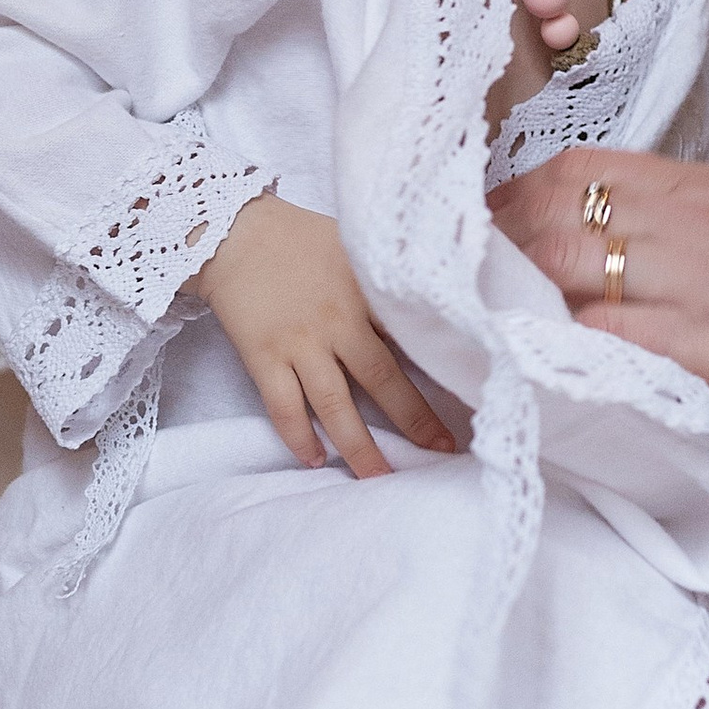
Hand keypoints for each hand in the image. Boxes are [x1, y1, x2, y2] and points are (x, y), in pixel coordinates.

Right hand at [195, 194, 455, 476]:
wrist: (234, 231)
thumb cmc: (300, 237)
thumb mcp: (357, 245)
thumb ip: (388, 277)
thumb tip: (433, 302)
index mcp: (366, 292)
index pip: (412, 337)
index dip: (443, 366)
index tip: (474, 395)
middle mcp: (337, 323)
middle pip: (382, 380)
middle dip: (414, 420)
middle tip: (441, 451)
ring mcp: (299, 343)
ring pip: (333, 405)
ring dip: (357, 445)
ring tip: (378, 477)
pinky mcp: (263, 356)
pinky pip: (282, 405)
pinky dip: (297, 436)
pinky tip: (314, 460)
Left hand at [491, 153, 708, 420]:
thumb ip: (683, 227)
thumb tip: (616, 257)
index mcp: (689, 182)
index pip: (562, 172)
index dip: (504, 207)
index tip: (472, 245)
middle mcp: (678, 217)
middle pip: (541, 218)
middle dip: (482, 258)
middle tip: (443, 302)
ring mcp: (689, 278)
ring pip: (559, 273)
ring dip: (505, 308)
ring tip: (468, 347)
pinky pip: (609, 343)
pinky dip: (561, 358)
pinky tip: (531, 381)